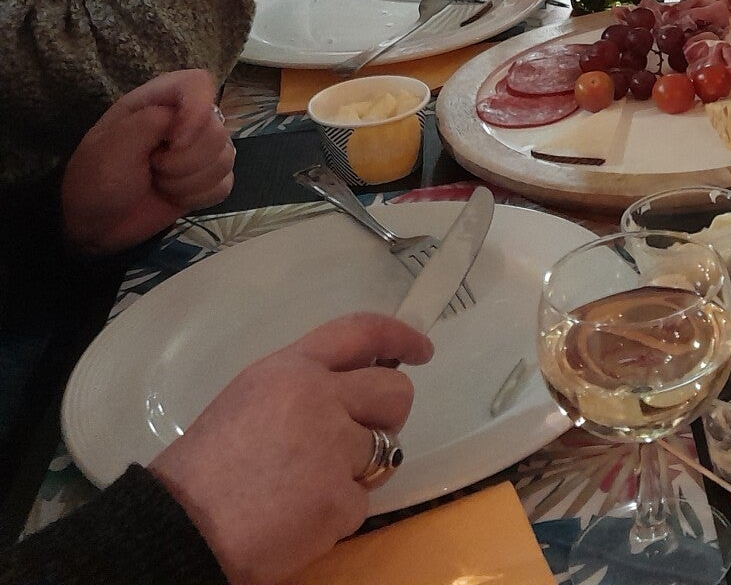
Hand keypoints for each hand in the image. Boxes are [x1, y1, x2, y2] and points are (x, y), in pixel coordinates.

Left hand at [60, 71, 234, 254]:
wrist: (93, 226)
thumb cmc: (95, 181)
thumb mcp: (111, 148)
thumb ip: (150, 122)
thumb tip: (189, 123)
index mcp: (156, 103)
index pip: (198, 84)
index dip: (197, 110)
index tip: (177, 141)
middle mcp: (183, 122)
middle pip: (217, 130)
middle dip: (185, 160)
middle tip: (153, 168)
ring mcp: (197, 152)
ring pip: (225, 158)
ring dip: (189, 181)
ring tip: (158, 183)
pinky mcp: (205, 180)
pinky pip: (224, 184)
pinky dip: (199, 197)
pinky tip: (173, 198)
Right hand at [150, 314, 432, 584]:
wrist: (178, 530)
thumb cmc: (204, 470)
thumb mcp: (249, 401)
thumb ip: (303, 388)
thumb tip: (354, 391)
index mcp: (290, 370)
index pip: (359, 333)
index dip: (398, 337)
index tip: (421, 349)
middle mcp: (319, 399)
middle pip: (394, 392)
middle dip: (387, 417)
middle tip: (358, 441)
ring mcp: (334, 449)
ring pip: (385, 450)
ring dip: (358, 470)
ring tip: (307, 486)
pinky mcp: (340, 499)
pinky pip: (362, 502)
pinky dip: (337, 514)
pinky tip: (299, 519)